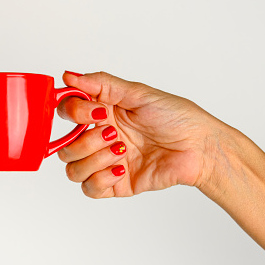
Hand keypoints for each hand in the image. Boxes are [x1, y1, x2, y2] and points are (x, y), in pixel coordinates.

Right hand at [57, 71, 220, 197]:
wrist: (199, 148)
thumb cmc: (177, 118)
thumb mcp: (138, 94)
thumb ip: (102, 84)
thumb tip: (69, 76)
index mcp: (104, 113)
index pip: (68, 113)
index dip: (74, 113)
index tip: (95, 112)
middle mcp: (101, 137)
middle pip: (65, 146)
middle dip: (86, 140)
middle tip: (113, 134)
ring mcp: (107, 162)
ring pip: (73, 169)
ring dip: (94, 159)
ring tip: (122, 151)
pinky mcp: (116, 183)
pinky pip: (90, 189)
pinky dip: (101, 179)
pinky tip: (122, 168)